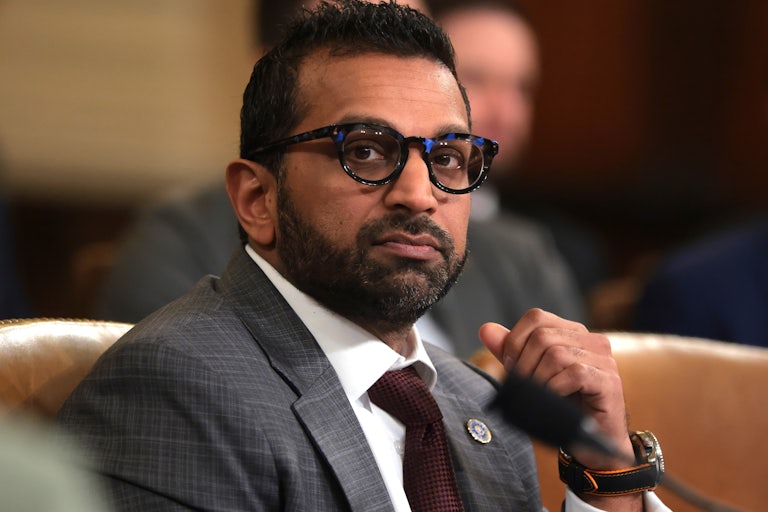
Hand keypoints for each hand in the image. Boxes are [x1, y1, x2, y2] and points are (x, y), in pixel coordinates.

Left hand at [478, 308, 633, 469]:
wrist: (593, 442)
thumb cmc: (563, 405)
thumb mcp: (532, 374)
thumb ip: (511, 351)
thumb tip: (486, 330)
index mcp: (572, 332)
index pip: (536, 317)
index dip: (516, 340)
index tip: (510, 366)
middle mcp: (592, 339)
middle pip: (543, 336)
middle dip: (524, 364)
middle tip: (522, 387)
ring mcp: (603, 359)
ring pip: (556, 354)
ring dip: (538, 379)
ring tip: (538, 396)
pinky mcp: (608, 380)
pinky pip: (574, 373)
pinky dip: (555, 389)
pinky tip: (553, 401)